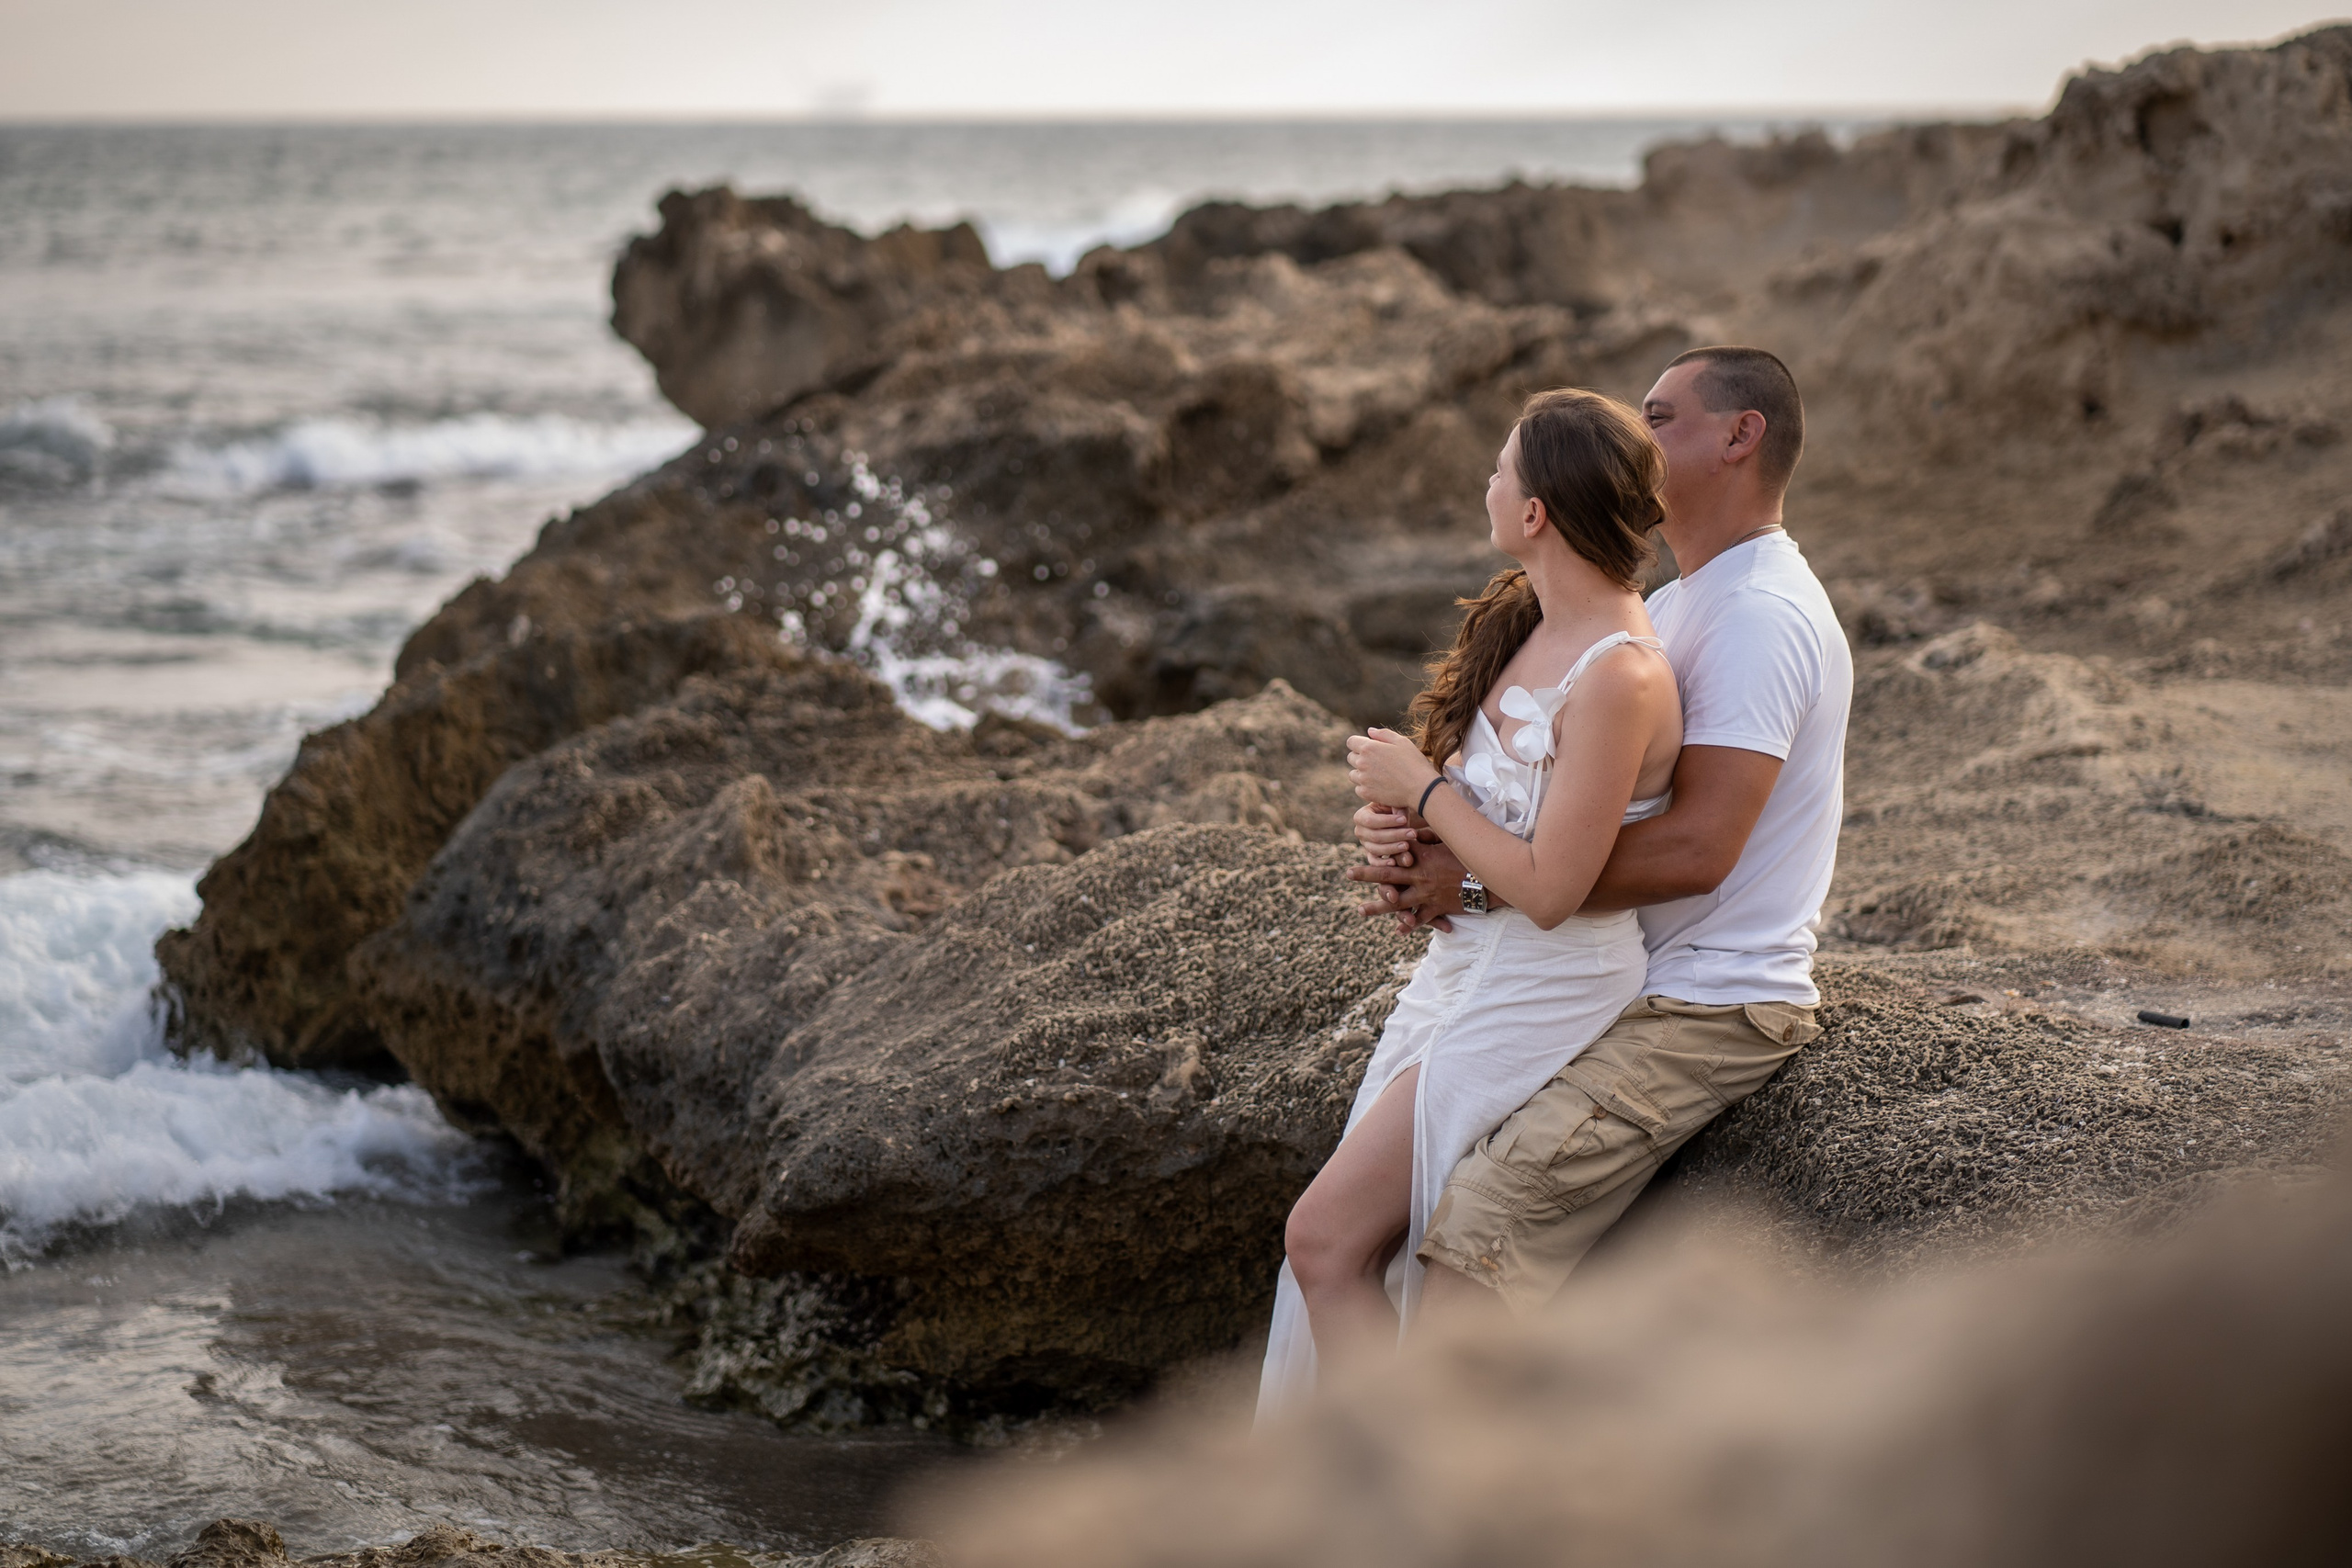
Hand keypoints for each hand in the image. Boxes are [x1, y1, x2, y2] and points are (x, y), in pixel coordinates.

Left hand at [1347, 728, 1438, 811]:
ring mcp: (1363, 779)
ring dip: (1361, 773)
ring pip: (1353, 774)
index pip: (1351, 742)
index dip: (1358, 743)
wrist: (1421, 788)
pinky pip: (1358, 788)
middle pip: (1351, 758)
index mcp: (1369, 748)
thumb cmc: (1414, 762)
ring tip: (1378, 775)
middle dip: (1360, 758)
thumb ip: (1383, 734)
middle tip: (1377, 762)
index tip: (1369, 748)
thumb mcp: (1402, 742)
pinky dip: (1365, 787)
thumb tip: (1369, 731)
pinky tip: (1379, 786)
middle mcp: (1362, 763)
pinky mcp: (1366, 793)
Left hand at [1347, 837, 1470, 934]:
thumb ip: (1430, 836)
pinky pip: (1419, 920)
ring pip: (1397, 903)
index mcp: (1422, 858)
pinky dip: (1408, 926)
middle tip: (1348, 873)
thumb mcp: (1450, 842)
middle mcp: (1419, 877)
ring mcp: (1426, 895)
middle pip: (1388, 876)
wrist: (1489, 882)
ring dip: (1377, 907)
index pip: (1397, 853)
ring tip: (1360, 909)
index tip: (1366, 845)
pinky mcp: (1435, 909)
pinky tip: (1397, 931)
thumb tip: (1413, 832)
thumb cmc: (1470, 858)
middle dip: (1367, 874)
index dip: (1382, 850)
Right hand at [1354, 802, 1421, 865]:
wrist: (1396, 818)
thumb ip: (1397, 810)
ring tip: (1408, 845)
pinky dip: (1382, 863)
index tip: (1404, 819)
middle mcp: (1360, 831)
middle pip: (1375, 836)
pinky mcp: (1371, 854)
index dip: (1387, 821)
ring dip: (1393, 848)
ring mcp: (1365, 844)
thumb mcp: (1395, 803)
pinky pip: (1374, 861)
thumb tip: (1401, 820)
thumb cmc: (1395, 808)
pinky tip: (1394, 862)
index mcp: (1360, 816)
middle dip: (1395, 835)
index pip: (1370, 820)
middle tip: (1412, 833)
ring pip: (1375, 850)